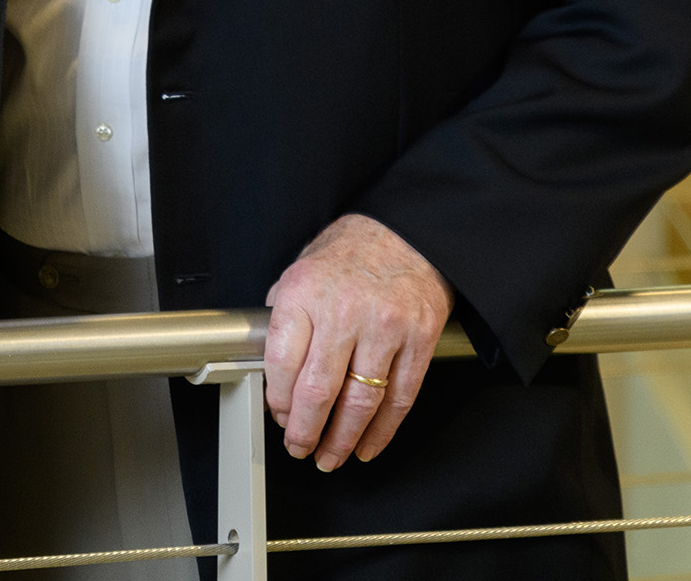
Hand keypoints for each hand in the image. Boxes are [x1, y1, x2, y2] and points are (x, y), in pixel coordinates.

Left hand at [263, 214, 452, 469]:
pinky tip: (367, 445)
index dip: (277, 401)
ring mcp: (385, 328)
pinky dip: (383, 431)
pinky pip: (400, 398)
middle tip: (299, 448)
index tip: (277, 415)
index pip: (282, 363)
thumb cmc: (349, 253)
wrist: (407, 234)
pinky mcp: (419, 341)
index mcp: (306, 293)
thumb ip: (285, 318)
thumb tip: (271, 371)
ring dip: (342, 439)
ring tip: (330, 456)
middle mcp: (344, 312)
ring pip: (360, 402)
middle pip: (318, 391)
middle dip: (305, 431)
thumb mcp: (300, 270)